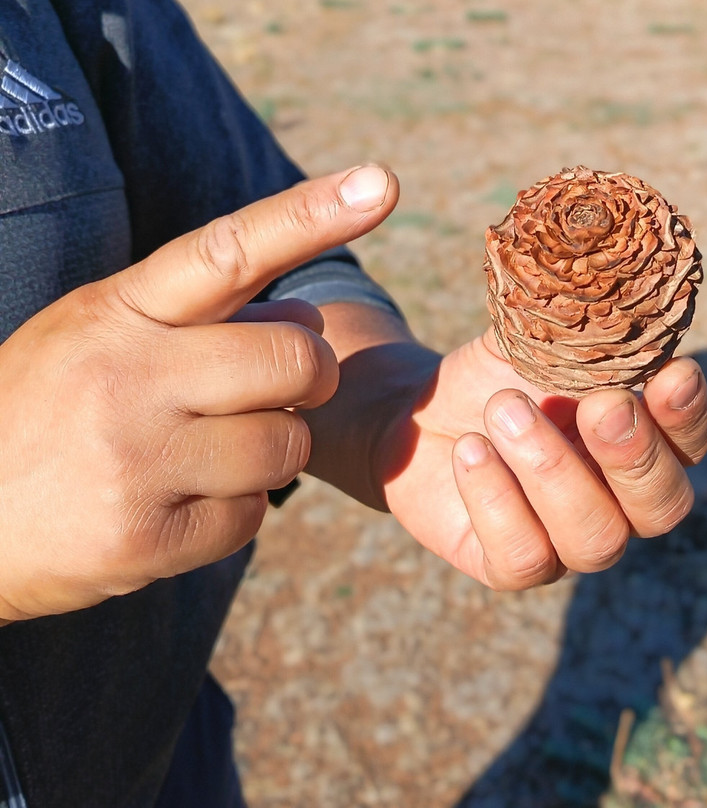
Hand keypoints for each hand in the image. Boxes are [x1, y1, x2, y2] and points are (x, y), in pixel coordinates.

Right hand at [0, 165, 396, 621]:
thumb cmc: (47, 414)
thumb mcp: (98, 337)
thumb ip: (200, 318)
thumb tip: (305, 316)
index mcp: (116, 312)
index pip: (228, 250)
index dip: (310, 214)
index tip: (379, 183)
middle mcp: (125, 377)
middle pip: (294, 360)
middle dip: (311, 378)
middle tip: (284, 391)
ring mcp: (134, 460)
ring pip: (286, 445)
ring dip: (273, 452)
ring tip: (208, 454)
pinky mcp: (144, 538)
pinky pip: (252, 517)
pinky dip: (234, 512)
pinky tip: (179, 504)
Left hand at [305, 316, 706, 590]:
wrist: (418, 411)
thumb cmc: (496, 374)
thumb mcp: (539, 338)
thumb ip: (585, 324)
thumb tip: (619, 273)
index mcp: (643, 443)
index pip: (691, 444)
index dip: (689, 416)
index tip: (673, 372)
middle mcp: (620, 503)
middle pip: (663, 507)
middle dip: (634, 455)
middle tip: (600, 404)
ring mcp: (568, 543)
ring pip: (595, 538)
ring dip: (552, 470)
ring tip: (502, 408)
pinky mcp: (512, 566)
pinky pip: (524, 558)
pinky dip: (497, 500)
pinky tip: (470, 449)